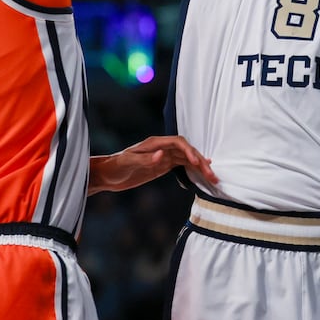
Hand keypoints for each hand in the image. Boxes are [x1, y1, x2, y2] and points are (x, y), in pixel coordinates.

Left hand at [87, 135, 219, 193]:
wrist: (108, 175)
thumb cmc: (115, 166)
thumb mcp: (128, 163)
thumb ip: (145, 159)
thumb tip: (163, 155)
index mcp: (154, 143)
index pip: (178, 142)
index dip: (189, 151)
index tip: (197, 162)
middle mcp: (162, 148)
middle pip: (186, 151)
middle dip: (199, 161)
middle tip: (210, 174)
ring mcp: (163, 157)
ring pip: (186, 159)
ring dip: (199, 167)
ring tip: (212, 177)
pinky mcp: (163, 166)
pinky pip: (182, 165)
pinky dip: (193, 169)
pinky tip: (202, 172)